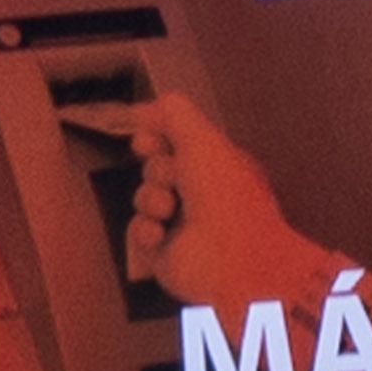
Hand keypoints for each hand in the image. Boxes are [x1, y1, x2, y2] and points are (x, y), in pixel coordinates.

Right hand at [54, 87, 323, 301]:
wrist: (234, 260)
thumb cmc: (225, 195)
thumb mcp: (204, 141)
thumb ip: (172, 114)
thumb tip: (141, 110)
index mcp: (216, 166)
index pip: (176, 143)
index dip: (156, 138)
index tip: (145, 139)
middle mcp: (199, 194)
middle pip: (154, 167)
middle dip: (157, 170)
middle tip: (172, 180)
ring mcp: (180, 225)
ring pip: (143, 198)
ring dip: (151, 199)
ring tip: (168, 210)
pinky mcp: (162, 254)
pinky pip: (137, 231)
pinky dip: (145, 230)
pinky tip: (160, 235)